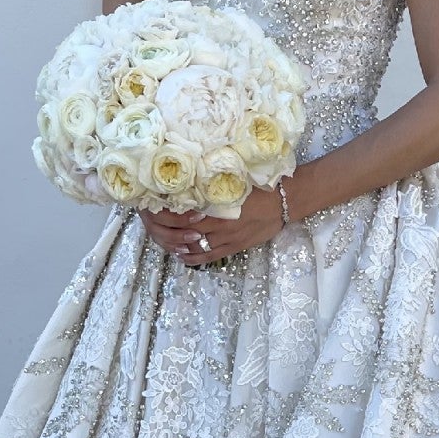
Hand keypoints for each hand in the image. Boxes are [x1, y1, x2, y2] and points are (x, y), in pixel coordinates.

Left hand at [138, 184, 287, 265]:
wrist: (285, 202)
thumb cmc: (260, 186)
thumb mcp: (234, 180)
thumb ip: (212, 183)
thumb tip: (189, 179)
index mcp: (219, 205)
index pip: (185, 212)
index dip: (167, 212)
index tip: (154, 205)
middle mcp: (220, 224)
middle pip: (185, 230)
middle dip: (167, 229)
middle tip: (153, 224)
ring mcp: (227, 238)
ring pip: (195, 246)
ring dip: (178, 245)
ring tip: (165, 241)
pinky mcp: (235, 247)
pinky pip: (210, 257)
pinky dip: (193, 258)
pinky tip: (182, 256)